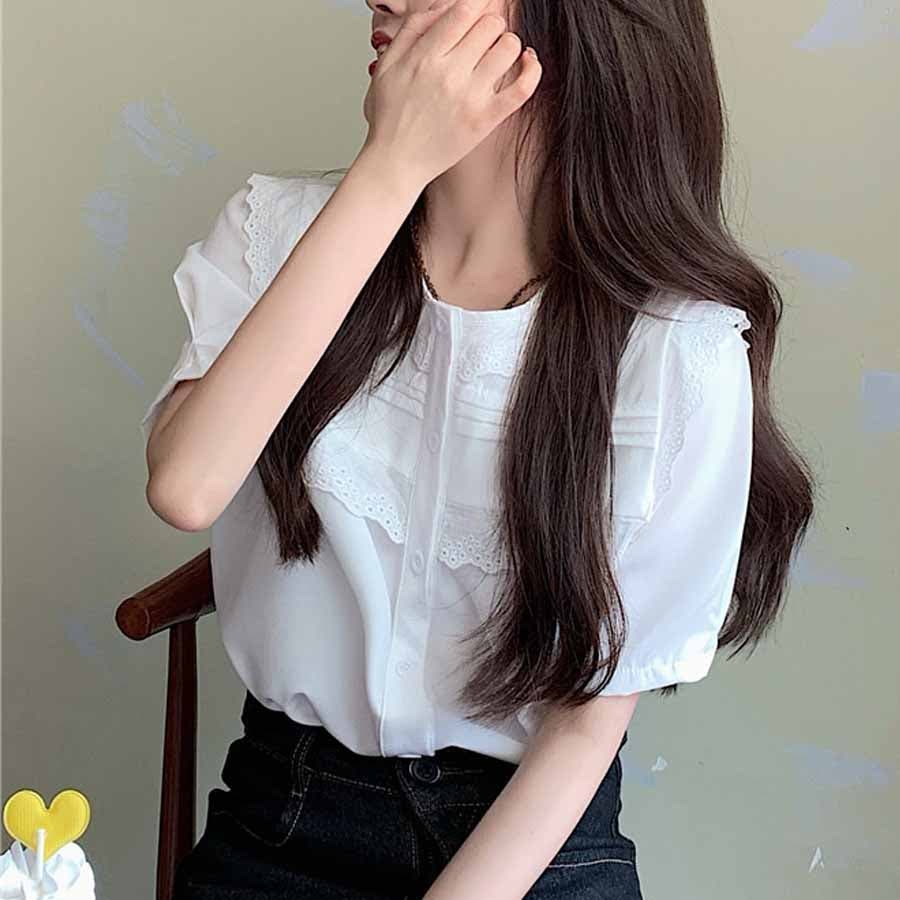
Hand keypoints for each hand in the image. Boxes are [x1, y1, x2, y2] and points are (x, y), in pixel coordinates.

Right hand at [361, 0, 541, 186]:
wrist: (395, 163)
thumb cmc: (389, 119)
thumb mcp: (386, 65)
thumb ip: (412, 30)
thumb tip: (442, 8)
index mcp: (425, 56)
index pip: (464, 11)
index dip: (475, 6)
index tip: (476, 12)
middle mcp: (449, 73)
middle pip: (489, 25)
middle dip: (489, 25)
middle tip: (481, 40)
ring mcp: (470, 97)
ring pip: (509, 47)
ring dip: (507, 44)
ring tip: (497, 55)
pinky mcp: (486, 119)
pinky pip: (523, 86)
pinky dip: (532, 68)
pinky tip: (527, 62)